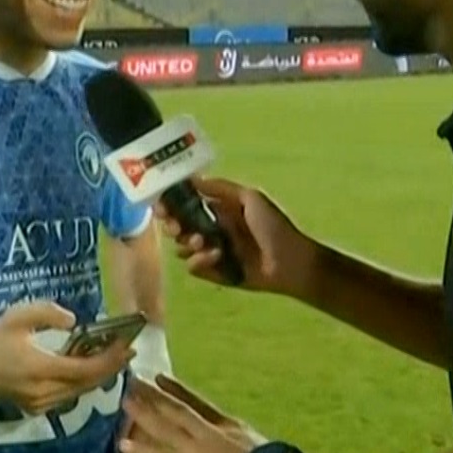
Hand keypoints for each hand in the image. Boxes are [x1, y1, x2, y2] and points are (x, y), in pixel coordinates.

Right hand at [0, 301, 134, 414]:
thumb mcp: (20, 316)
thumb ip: (50, 314)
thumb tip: (75, 322)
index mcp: (41, 369)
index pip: (86, 370)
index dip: (110, 360)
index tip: (128, 346)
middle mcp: (44, 392)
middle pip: (88, 384)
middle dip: (111, 369)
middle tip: (128, 352)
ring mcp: (39, 404)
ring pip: (79, 393)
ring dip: (98, 377)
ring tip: (113, 359)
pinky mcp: (34, 408)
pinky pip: (67, 397)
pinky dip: (82, 384)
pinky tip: (88, 370)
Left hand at [119, 374, 268, 452]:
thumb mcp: (255, 446)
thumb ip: (239, 442)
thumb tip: (232, 445)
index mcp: (227, 424)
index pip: (198, 402)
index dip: (178, 390)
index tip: (161, 378)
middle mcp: (209, 430)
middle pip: (177, 408)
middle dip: (155, 395)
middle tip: (134, 381)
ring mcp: (197, 447)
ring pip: (165, 426)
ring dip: (143, 413)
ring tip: (125, 402)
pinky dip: (141, 451)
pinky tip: (123, 445)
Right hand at [156, 177, 319, 298]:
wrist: (290, 262)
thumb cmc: (274, 227)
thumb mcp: (250, 198)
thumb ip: (221, 188)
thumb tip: (193, 179)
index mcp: (219, 210)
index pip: (186, 205)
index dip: (171, 205)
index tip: (162, 206)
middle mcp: (212, 230)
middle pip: (178, 227)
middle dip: (172, 225)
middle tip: (176, 228)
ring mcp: (212, 253)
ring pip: (183, 248)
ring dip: (187, 243)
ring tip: (203, 242)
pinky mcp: (215, 274)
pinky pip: (194, 268)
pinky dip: (199, 262)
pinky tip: (215, 257)